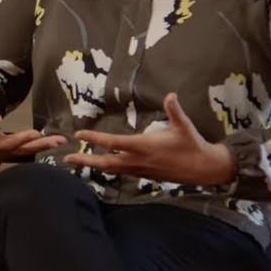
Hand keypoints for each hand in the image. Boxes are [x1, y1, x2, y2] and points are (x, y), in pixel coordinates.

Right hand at [0, 81, 66, 164]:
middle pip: (8, 143)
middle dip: (21, 139)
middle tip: (35, 134)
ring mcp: (6, 151)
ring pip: (24, 150)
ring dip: (40, 146)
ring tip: (56, 140)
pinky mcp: (16, 153)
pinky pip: (31, 151)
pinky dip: (45, 147)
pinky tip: (60, 142)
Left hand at [64, 92, 235, 184]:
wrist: (203, 169)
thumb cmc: (193, 144)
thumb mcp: (184, 126)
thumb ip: (175, 110)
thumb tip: (171, 95)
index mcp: (144, 146)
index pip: (114, 142)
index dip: (95, 139)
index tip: (79, 136)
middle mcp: (138, 160)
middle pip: (106, 162)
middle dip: (85, 161)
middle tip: (66, 159)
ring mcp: (140, 169)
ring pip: (112, 169)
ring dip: (93, 166)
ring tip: (76, 163)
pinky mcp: (144, 174)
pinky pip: (120, 173)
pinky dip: (107, 169)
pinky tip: (100, 167)